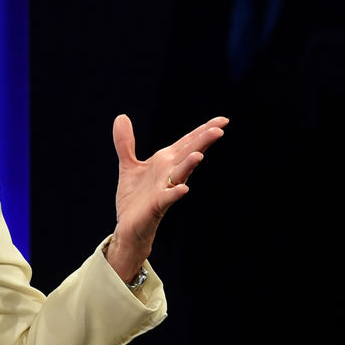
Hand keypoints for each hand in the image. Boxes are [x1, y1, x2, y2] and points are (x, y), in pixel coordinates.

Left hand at [106, 114, 228, 281]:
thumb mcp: (128, 165)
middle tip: (220, 129)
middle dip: (203, 141)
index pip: (187, 142)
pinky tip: (183, 189)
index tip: (222, 120)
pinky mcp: (156, 206)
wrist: (127, 228)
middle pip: (188, 153)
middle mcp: (169, 173)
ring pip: (180, 174)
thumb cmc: (135, 198)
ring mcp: (164, 189)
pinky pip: (167, 198)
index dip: (203, 130)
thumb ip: (125, 142)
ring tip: (199, 155)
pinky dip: (175, 193)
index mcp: (165, 161)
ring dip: (189, 165)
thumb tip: (121, 116)